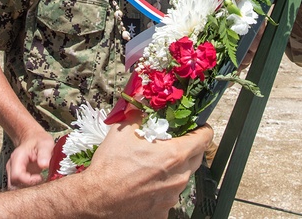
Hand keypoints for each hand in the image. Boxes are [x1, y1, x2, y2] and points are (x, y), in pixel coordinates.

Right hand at [6, 128, 55, 188]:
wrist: (33, 139)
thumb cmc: (39, 141)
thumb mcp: (45, 144)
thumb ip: (44, 154)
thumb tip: (44, 165)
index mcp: (17, 158)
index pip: (16, 176)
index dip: (28, 180)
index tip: (40, 177)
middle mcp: (12, 166)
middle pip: (13, 184)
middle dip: (27, 187)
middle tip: (40, 183)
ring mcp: (13, 172)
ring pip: (15, 187)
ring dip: (27, 189)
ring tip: (39, 183)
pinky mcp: (17, 177)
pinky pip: (19, 187)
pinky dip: (27, 188)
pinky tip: (37, 184)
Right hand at [86, 112, 211, 218]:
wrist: (97, 199)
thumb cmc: (110, 166)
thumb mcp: (124, 129)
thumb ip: (139, 110)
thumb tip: (143, 94)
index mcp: (175, 155)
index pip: (204, 139)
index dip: (202, 129)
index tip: (196, 127)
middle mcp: (179, 177)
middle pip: (196, 158)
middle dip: (188, 148)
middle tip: (171, 143)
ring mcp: (172, 197)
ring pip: (182, 178)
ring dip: (174, 169)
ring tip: (152, 165)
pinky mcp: (163, 212)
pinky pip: (169, 196)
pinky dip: (162, 188)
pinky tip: (146, 184)